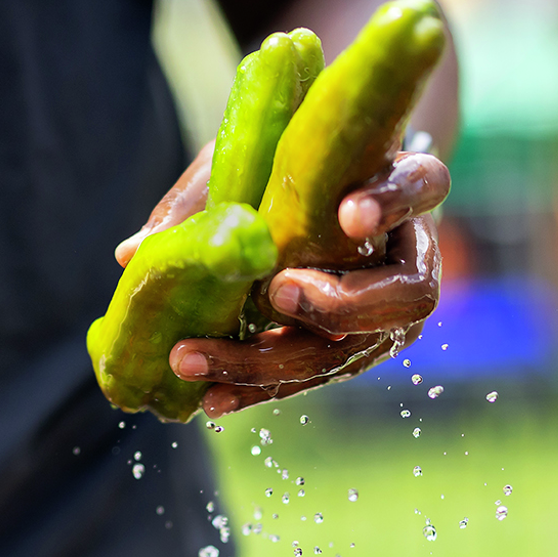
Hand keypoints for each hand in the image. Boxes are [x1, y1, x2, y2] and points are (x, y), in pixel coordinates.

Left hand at [117, 149, 448, 417]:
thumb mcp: (249, 159)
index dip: (392, 202)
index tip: (347, 213)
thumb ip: (204, 196)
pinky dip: (260, 388)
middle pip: (409, 295)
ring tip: (203, 363)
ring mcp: (387, 312)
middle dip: (344, 304)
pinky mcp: (353, 350)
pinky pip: (314, 376)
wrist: (313, 195)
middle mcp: (411, 256)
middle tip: (279, 293)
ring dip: (277, 361)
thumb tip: (134, 253)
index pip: (424, 185)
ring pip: (357, 350)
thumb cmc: (289, 161)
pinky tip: (211, 398)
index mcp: (402, 185)